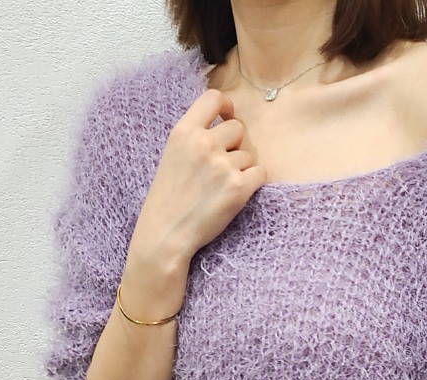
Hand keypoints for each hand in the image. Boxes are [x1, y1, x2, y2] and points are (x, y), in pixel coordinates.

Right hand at [123, 87, 267, 301]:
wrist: (166, 234)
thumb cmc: (167, 200)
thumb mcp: (172, 156)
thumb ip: (194, 138)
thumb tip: (223, 125)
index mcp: (184, 132)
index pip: (213, 98)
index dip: (226, 105)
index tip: (227, 117)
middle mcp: (204, 143)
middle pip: (238, 128)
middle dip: (234, 146)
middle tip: (221, 168)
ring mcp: (223, 164)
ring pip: (249, 155)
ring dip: (241, 169)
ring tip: (220, 188)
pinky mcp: (239, 187)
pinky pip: (260, 173)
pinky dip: (253, 184)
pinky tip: (235, 195)